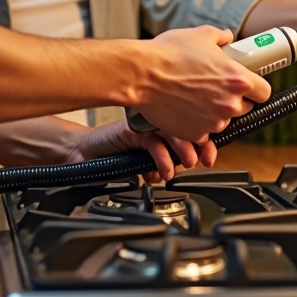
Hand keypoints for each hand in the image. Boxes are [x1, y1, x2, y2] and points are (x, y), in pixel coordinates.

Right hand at [66, 119, 217, 183]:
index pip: (191, 130)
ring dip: (183, 150)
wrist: (86, 154)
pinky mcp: (132, 129)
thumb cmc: (115, 155)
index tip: (210, 159)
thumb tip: (177, 173)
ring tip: (185, 164)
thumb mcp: (144, 164)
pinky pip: (153, 140)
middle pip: (187, 128)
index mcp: (163, 127)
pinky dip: (161, 157)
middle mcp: (155, 123)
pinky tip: (162, 170)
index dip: (204, 144)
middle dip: (198, 146)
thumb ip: (160, 165)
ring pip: (173, 132)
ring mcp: (144, 125)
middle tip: (201, 160)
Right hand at [133, 26, 271, 141]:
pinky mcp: (196, 134)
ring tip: (194, 97)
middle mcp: (230, 104)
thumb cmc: (169, 53)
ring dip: (215, 113)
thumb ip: (221, 37)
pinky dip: (197, 124)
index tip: (249, 86)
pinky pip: (204, 132)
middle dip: (234, 100)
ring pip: (223, 121)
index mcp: (238, 79)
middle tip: (216, 89)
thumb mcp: (201, 35)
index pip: (264, 92)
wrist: (142, 74)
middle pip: (245, 108)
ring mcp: (213, 122)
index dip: (257, 89)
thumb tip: (227, 37)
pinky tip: (184, 108)